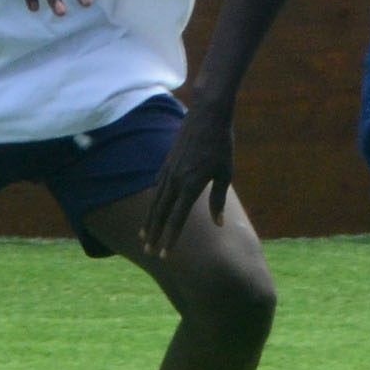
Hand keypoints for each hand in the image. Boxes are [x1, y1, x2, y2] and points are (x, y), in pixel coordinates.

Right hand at [143, 103, 236, 256]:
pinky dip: (154, 201)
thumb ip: (218, 200)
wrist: (208, 115)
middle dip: (155, 234)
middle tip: (149, 252)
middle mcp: (175, 180)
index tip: (164, 254)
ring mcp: (169, 170)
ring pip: (156, 201)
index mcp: (190, 185)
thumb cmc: (221, 144)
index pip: (177, 219)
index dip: (170, 238)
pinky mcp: (168, 162)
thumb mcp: (225, 173)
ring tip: (144, 237)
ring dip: (150, 220)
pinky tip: (153, 210)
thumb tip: (218, 223)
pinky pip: (157, 186)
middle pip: (162, 213)